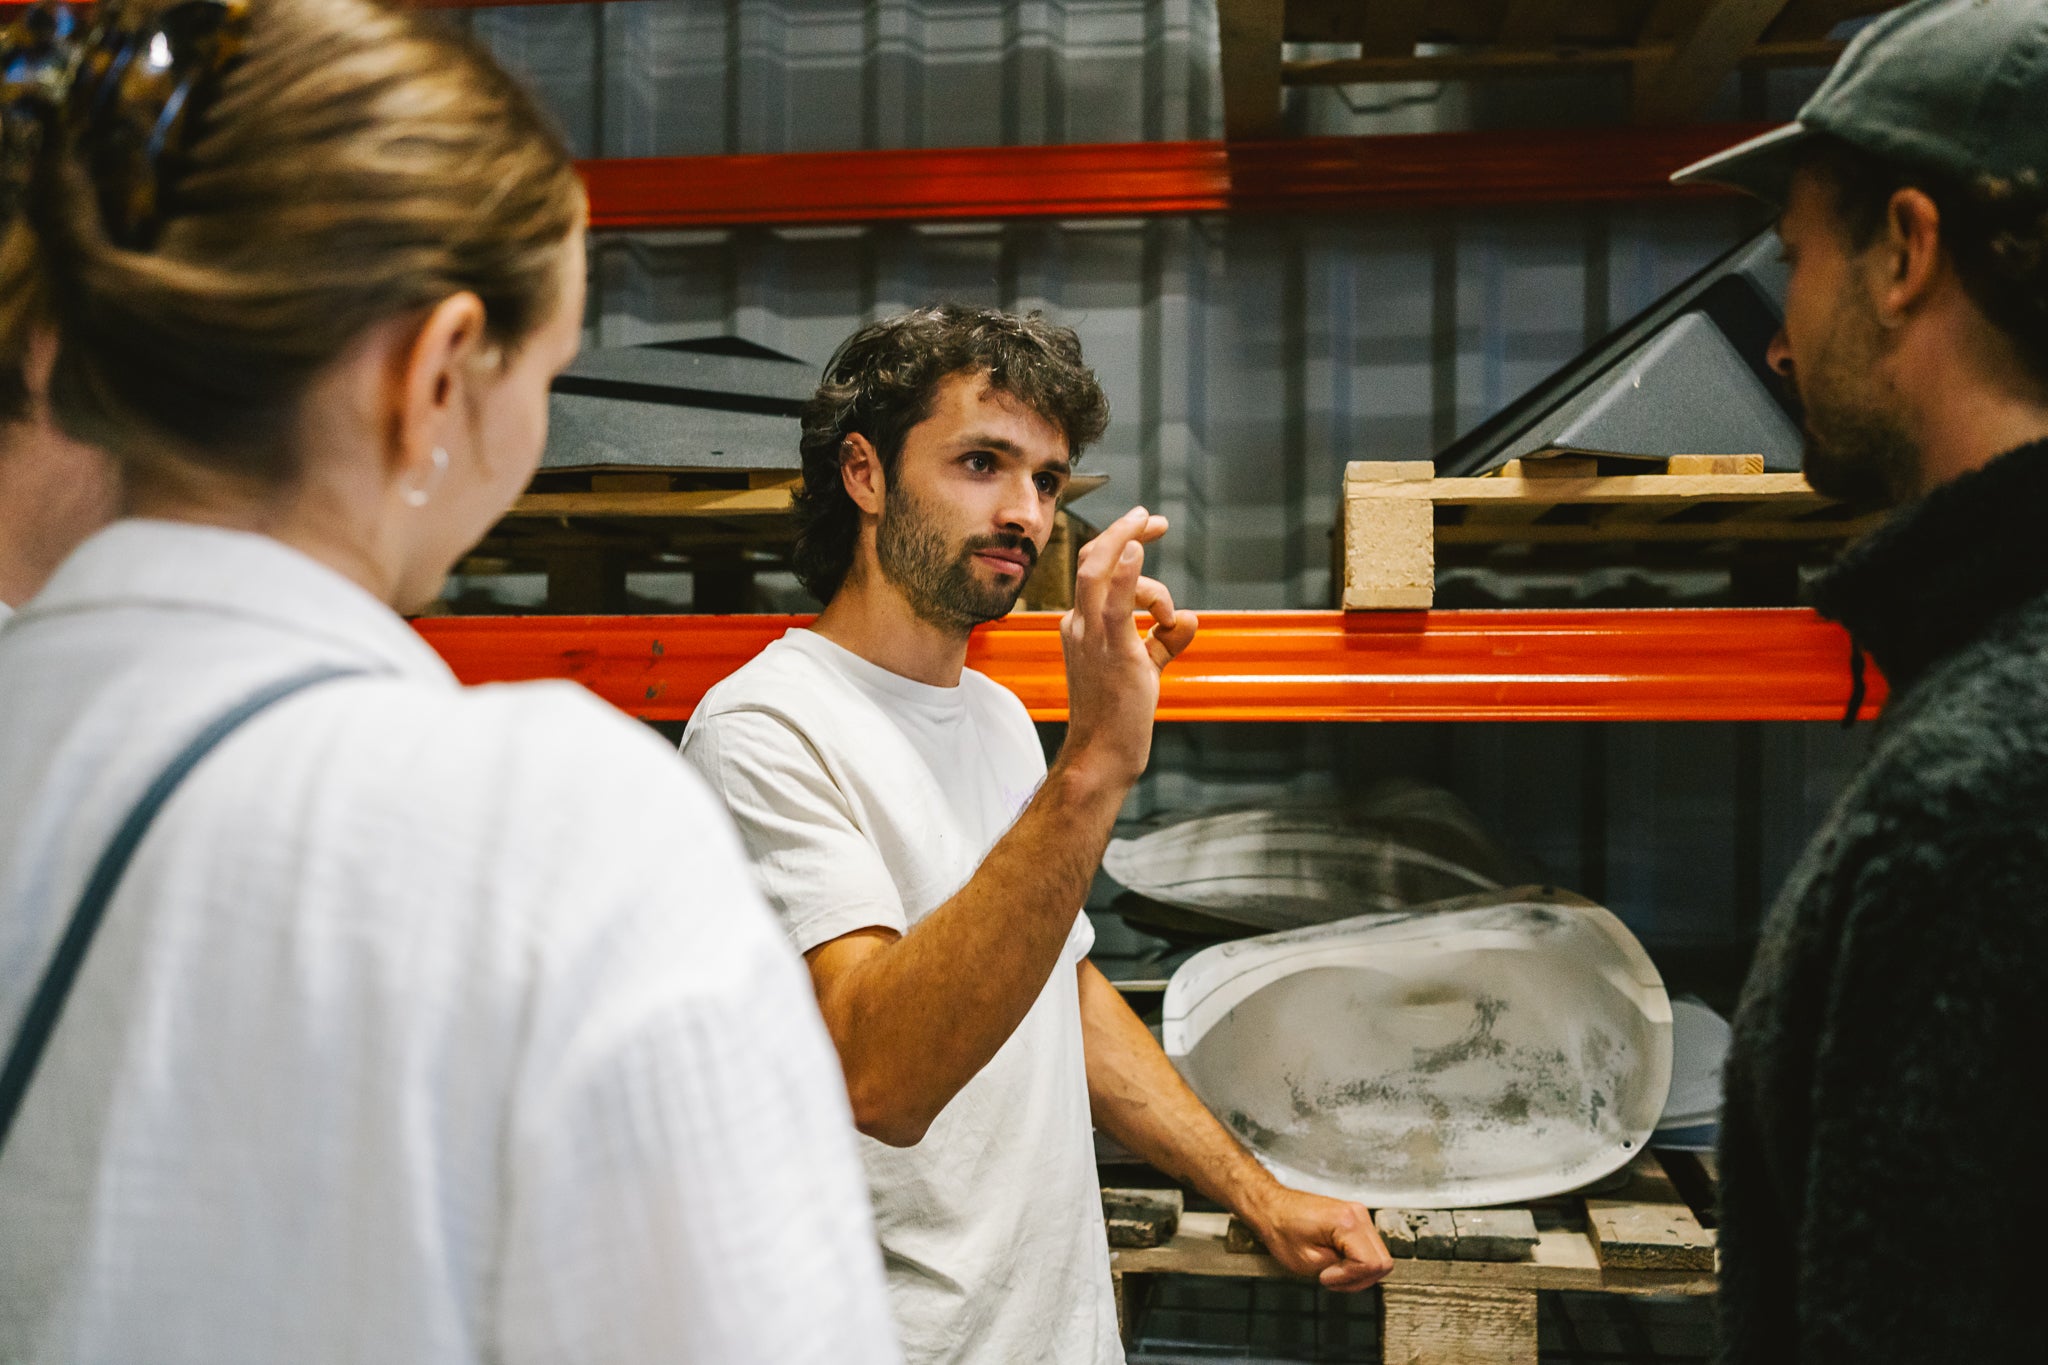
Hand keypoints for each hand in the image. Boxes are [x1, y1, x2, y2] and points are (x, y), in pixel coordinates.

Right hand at [1057, 506, 1198, 787]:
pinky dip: (1126, 571)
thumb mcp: (1143, 668)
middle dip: (1122, 530)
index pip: (1094, 571)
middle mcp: (1079, 624)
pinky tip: (1138, 549)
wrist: (1102, 753)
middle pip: (1092, 559)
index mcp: (1080, 625)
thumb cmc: (1118, 715)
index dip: (1118, 544)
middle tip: (1152, 518)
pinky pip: (1115, 602)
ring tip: (1153, 536)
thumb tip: (1190, 620)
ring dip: (1125, 540)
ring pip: (1098, 570)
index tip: (1146, 532)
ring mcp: (1091, 636)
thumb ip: (1164, 641)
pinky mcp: (1113, 651)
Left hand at [1243, 1186, 1392, 1291]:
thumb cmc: (1282, 1230)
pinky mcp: (1356, 1219)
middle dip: (1359, 1278)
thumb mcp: (1307, 1261)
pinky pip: (1370, 1249)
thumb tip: (1356, 1275)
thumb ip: (1339, 1271)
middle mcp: (1359, 1215)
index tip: (1326, 1277)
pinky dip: (1357, 1262)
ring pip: (1379, 1257)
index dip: (1350, 1278)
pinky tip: (1336, 1262)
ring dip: (1359, 1272)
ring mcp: (1360, 1215)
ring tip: (1332, 1271)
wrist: (1272, 1208)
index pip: (1371, 1264)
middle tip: (1332, 1280)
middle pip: (1382, 1262)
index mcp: (1347, 1222)